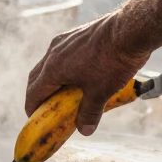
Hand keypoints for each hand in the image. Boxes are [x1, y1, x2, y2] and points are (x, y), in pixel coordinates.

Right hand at [24, 12, 148, 135]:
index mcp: (53, 68)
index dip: (32, 107)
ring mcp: (65, 40)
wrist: (129, 31)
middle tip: (45, 107)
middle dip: (38, 93)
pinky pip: (62, 53)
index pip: (34, 92)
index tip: (35, 118)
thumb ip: (89, 112)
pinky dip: (64, 66)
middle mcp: (54, 51)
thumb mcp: (101, 92)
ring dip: (52, 78)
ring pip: (49, 62)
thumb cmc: (112, 61)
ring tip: (62, 92)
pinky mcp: (76, 34)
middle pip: (37, 76)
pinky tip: (78, 73)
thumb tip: (85, 130)